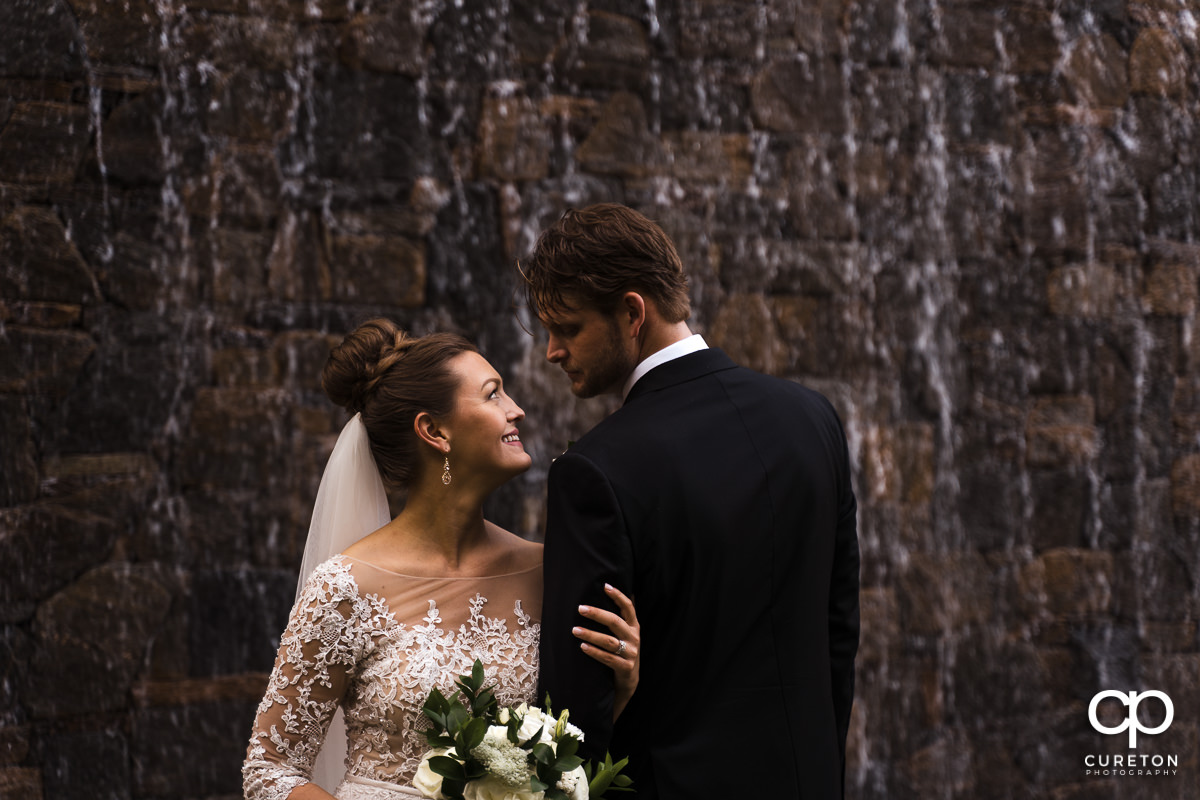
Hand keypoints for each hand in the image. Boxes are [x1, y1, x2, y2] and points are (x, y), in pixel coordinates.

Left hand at [574, 583, 639, 720]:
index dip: (618, 596)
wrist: (629, 680)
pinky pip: (608, 658)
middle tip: (580, 608)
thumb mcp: (626, 634)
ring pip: (609, 641)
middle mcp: (634, 637)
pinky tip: (582, 647)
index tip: (605, 586)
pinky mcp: (625, 667)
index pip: (628, 607)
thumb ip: (621, 617)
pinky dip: (594, 652)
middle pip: (615, 622)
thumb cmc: (623, 651)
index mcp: (634, 626)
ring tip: (575, 630)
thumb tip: (615, 591)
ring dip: (591, 634)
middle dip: (597, 614)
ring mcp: (631, 653)